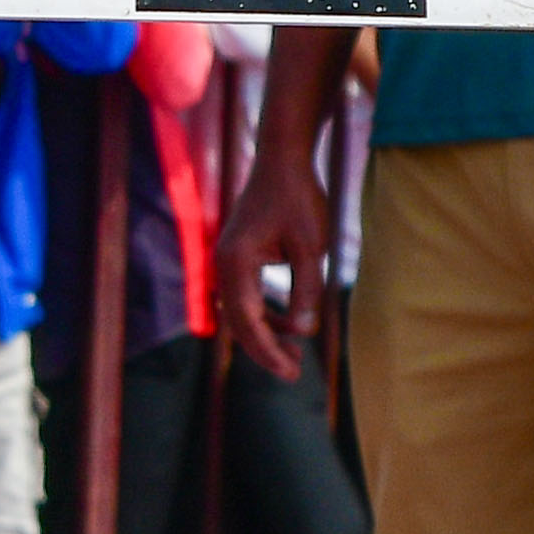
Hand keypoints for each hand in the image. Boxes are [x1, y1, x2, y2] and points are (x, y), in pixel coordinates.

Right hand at [208, 134, 332, 377]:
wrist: (283, 160)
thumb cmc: (298, 198)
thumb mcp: (310, 246)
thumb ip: (306, 290)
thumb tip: (303, 332)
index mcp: (235, 263)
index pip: (247, 321)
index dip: (268, 351)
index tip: (291, 372)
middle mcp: (223, 265)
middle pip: (238, 323)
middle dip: (265, 350)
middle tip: (295, 373)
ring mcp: (228, 262)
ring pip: (240, 313)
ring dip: (265, 335)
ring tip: (295, 354)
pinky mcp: (238, 259)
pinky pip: (246, 298)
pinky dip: (265, 316)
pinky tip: (289, 325)